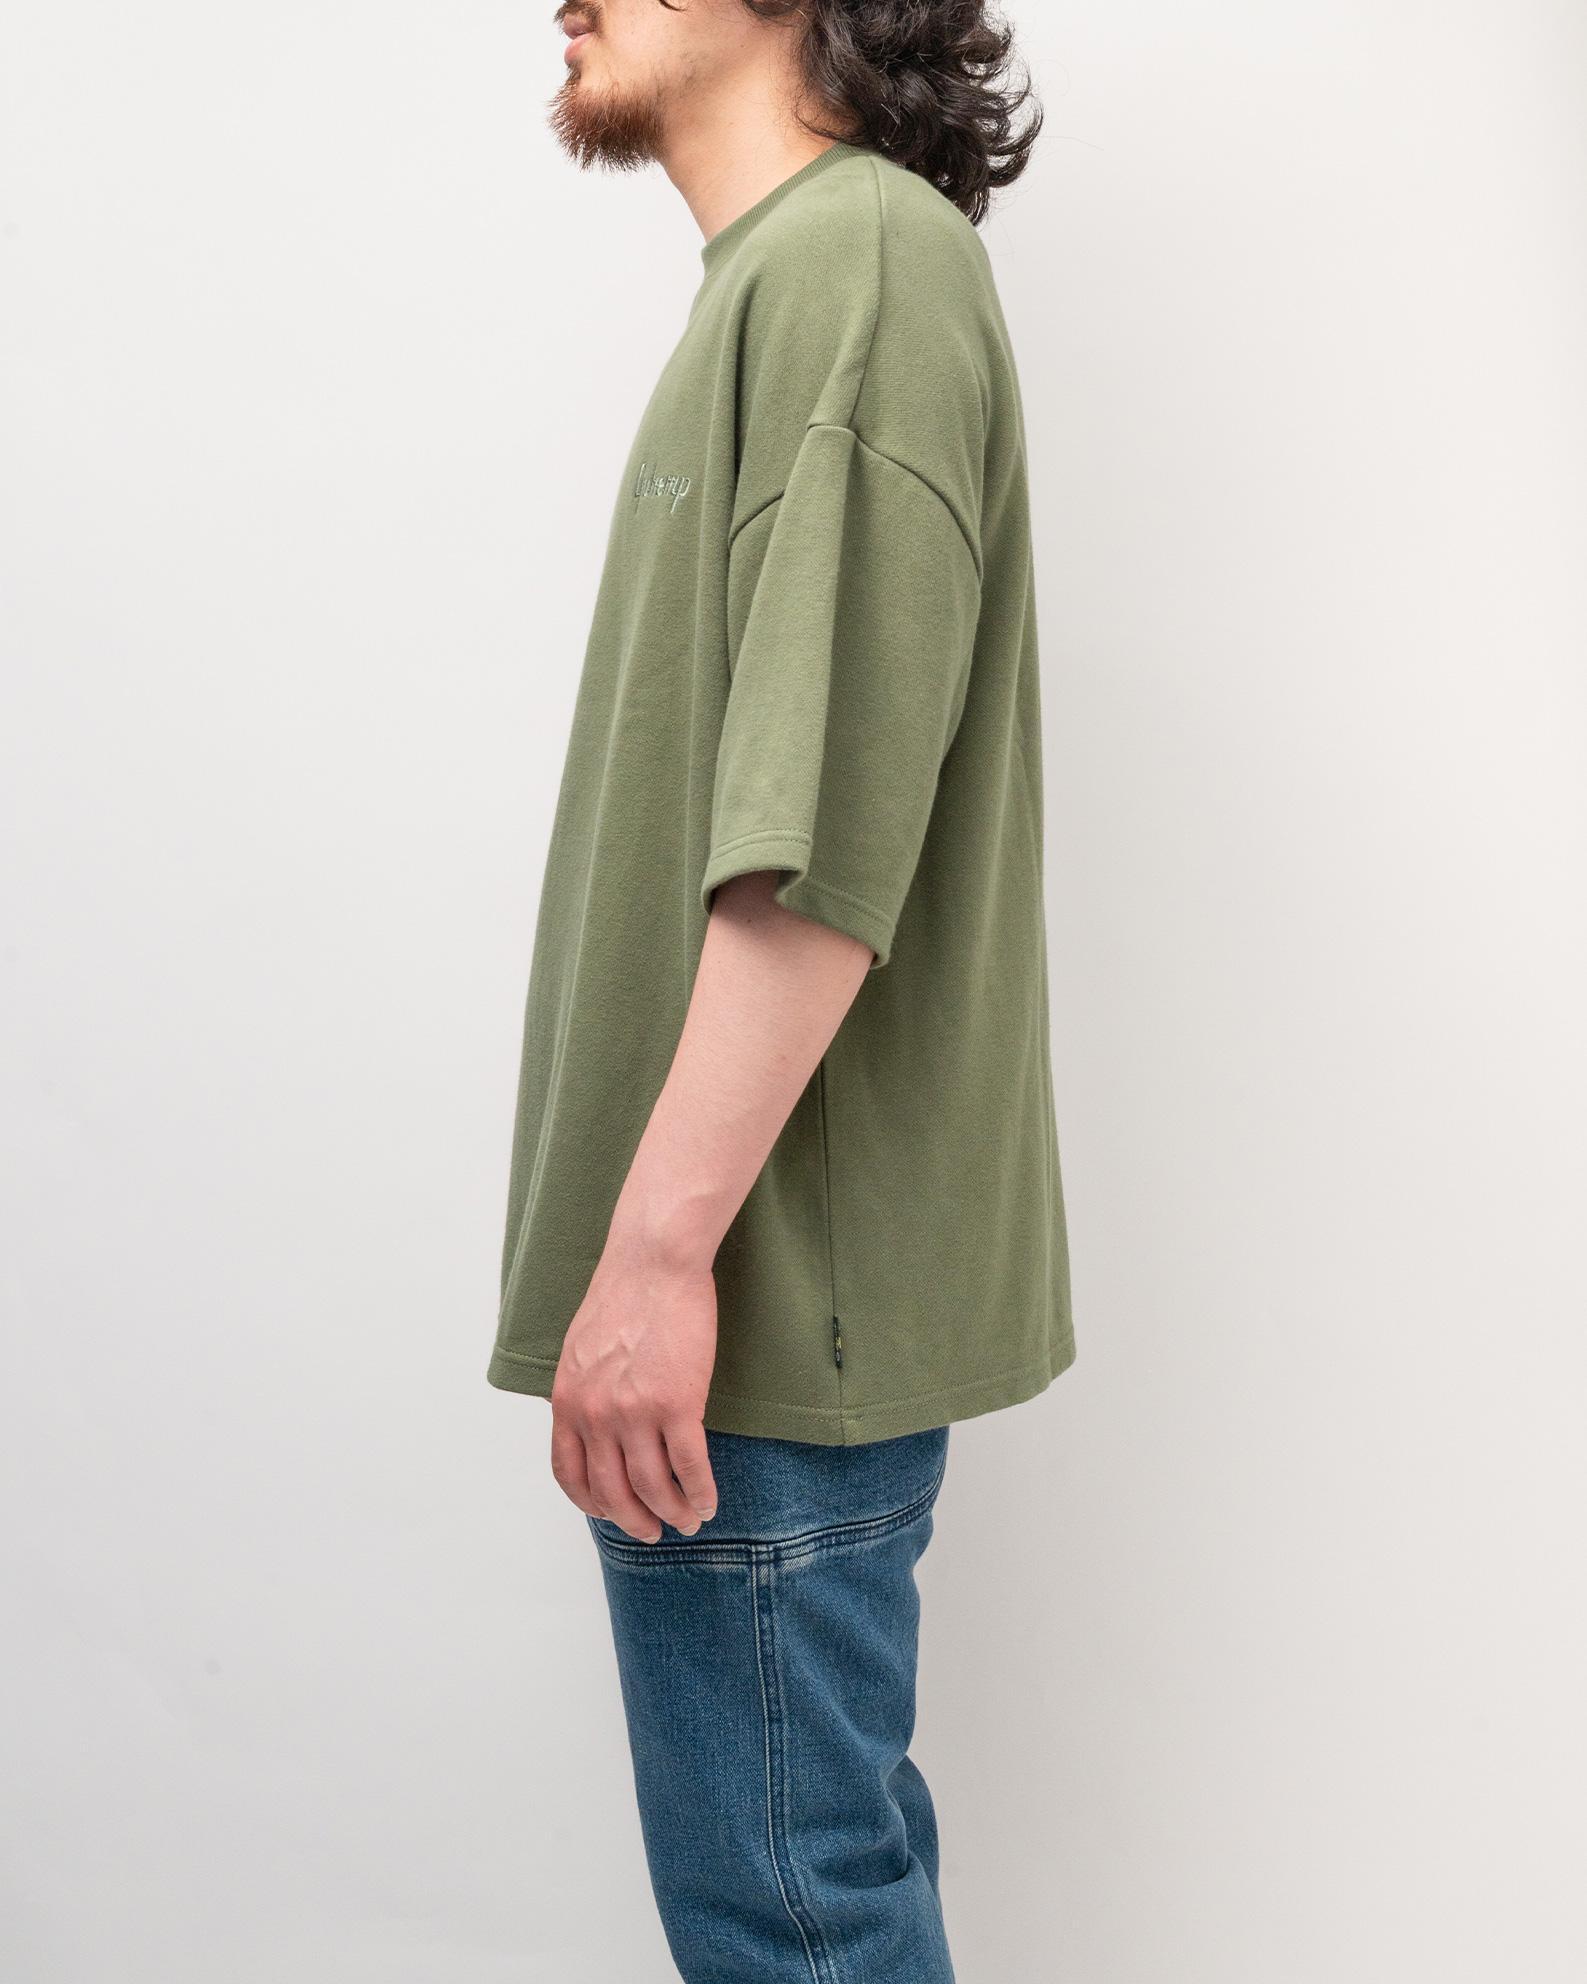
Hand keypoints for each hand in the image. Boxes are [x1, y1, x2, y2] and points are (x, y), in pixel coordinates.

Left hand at [549, 1228, 718, 1541]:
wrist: (654, 1262)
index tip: (610, 1512)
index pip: (570, 1474)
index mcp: (568, 1401)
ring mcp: (635, 1412)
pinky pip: (689, 1466)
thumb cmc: (624, 1294)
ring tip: (689, 1520)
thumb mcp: (581, 1349)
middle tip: (653, 1532)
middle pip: (613, 1492)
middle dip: (635, 1521)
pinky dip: (701, 1491)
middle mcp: (595, 1415)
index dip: (592, 1503)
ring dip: (673, 1513)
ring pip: (654, 1488)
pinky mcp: (677, 1404)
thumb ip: (585, 1391)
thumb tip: (595, 1423)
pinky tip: (709, 1500)